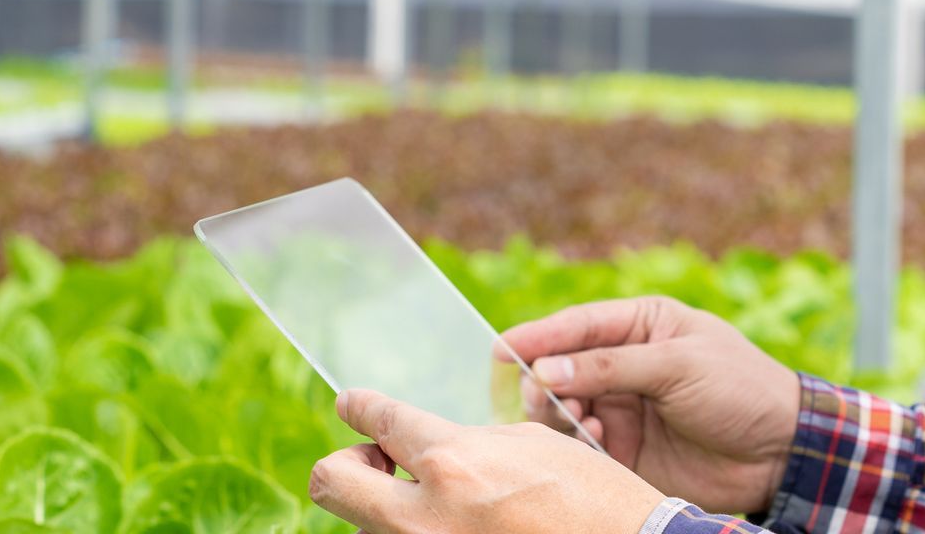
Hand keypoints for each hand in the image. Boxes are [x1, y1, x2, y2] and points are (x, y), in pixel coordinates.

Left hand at [310, 389, 661, 532]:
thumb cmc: (592, 495)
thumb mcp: (532, 446)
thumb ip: (470, 441)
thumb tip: (426, 442)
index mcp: (455, 462)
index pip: (381, 421)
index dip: (360, 405)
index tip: (351, 403)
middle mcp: (425, 515)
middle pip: (332, 480)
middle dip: (348, 463)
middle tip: (382, 460)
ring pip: (365, 522)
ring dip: (388, 504)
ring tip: (437, 498)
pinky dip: (419, 528)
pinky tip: (459, 521)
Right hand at [500, 296, 800, 515]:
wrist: (778, 450)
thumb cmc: (739, 389)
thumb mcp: (679, 365)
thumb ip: (611, 366)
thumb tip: (545, 370)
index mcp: (643, 325)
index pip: (579, 325)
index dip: (538, 336)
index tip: (501, 349)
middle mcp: (626, 365)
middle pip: (561, 369)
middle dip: (544, 382)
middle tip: (544, 397)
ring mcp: (624, 408)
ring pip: (564, 410)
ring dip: (560, 415)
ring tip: (580, 420)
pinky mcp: (625, 452)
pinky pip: (582, 447)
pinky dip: (579, 445)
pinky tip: (600, 442)